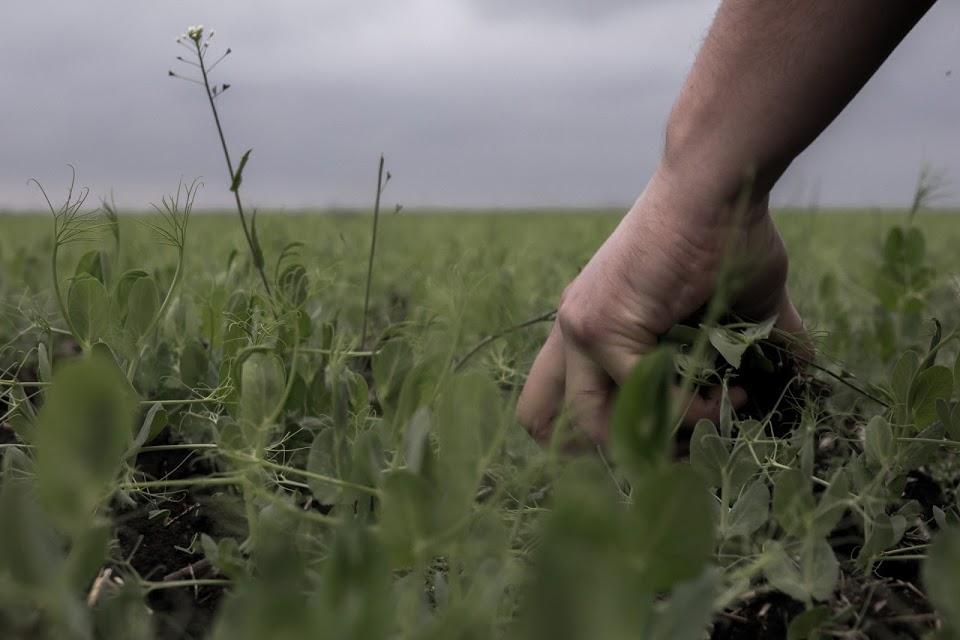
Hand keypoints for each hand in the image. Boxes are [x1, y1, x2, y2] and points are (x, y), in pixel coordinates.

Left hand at [516, 170, 804, 445]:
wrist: (718, 187)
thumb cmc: (726, 235)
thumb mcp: (729, 305)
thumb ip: (743, 346)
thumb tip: (798, 371)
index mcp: (587, 325)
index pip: (555, 404)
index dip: (600, 437)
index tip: (669, 436)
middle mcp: (570, 329)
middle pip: (546, 425)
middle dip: (617, 452)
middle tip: (683, 445)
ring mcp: (579, 327)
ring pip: (588, 425)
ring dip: (659, 438)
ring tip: (719, 413)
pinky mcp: (601, 326)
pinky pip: (639, 398)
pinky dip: (687, 411)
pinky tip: (725, 396)